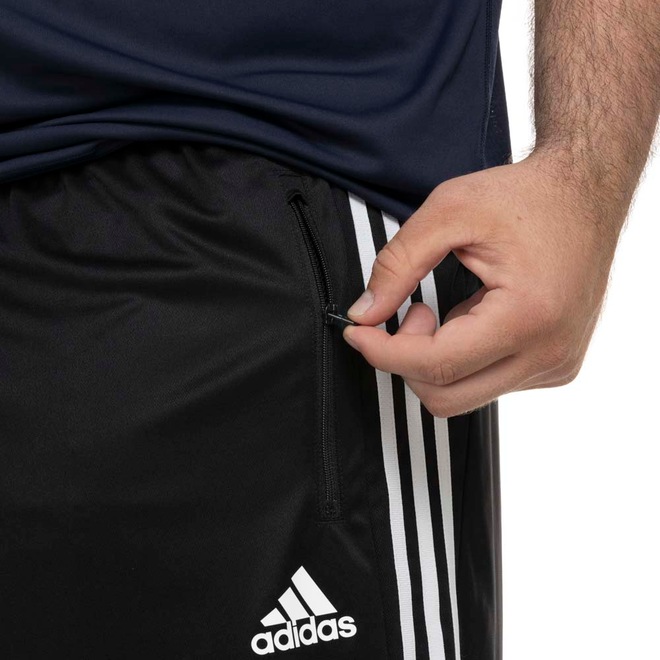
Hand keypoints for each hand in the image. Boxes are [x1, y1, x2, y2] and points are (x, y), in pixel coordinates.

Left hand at [342, 153, 625, 417]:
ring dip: (434, 360)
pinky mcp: (555, 367)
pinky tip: (468, 319)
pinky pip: (488, 384)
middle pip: (447, 395)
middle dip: (408, 359)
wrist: (586, 194)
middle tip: (409, 311)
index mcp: (528, 316)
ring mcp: (556, 365)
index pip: (436, 364)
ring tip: (441, 311)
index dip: (383, 352)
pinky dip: (461, 360)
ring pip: (464, 395)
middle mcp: (550, 353)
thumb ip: (398, 264)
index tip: (356, 332)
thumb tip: (365, 313)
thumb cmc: (526, 196)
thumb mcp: (450, 212)